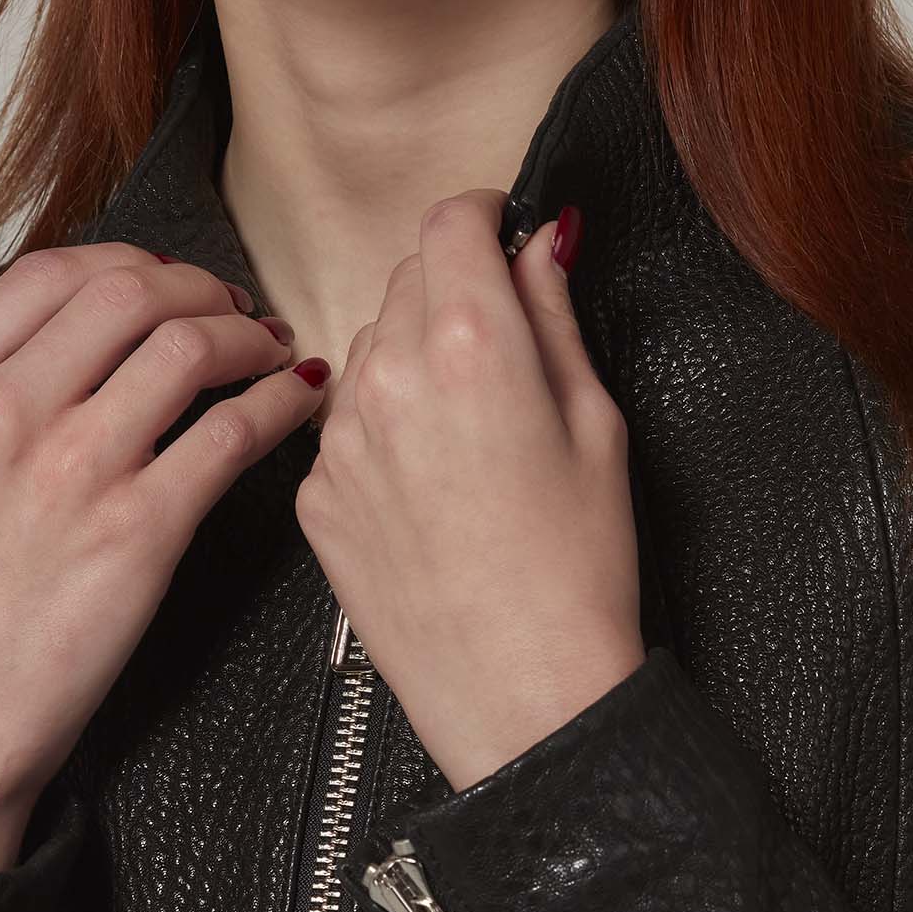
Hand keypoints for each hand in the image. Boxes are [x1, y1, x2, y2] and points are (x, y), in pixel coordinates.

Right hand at [0, 245, 323, 871]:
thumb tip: (99, 316)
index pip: (52, 271)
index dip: (131, 262)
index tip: (169, 280)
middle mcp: (0, 411)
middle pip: (129, 293)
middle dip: (198, 290)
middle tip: (231, 309)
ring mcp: (70, 467)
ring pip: (188, 348)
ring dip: (246, 337)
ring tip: (267, 350)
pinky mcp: (137, 529)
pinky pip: (233, 431)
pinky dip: (278, 403)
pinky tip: (293, 401)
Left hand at [293, 193, 644, 794]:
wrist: (521, 694)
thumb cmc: (578, 571)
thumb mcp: (597, 425)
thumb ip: (556, 317)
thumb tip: (542, 244)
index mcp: (474, 345)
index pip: (450, 222)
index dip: (480, 217)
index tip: (498, 231)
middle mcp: (390, 377)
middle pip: (406, 277)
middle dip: (452, 287)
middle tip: (503, 343)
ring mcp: (341, 438)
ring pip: (368, 347)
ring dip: (411, 355)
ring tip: (470, 429)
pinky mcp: (315, 493)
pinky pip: (344, 424)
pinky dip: (382, 428)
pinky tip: (433, 484)